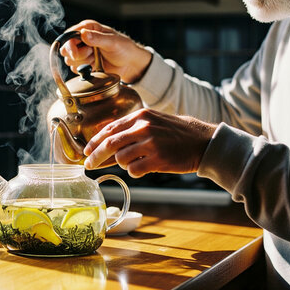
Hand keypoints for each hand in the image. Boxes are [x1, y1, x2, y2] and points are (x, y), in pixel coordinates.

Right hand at [60, 20, 152, 83]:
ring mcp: (82, 52)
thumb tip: (83, 34)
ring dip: (83, 62)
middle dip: (77, 55)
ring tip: (96, 58)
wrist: (130, 64)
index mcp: (88, 28)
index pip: (69, 35)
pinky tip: (95, 65)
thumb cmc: (124, 48)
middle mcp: (82, 39)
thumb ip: (97, 38)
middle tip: (91, 54)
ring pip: (70, 61)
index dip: (69, 45)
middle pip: (66, 49)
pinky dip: (85, 70)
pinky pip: (76, 69)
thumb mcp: (113, 42)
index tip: (75, 53)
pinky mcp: (84, 63)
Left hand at [83, 109, 216, 177]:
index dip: (95, 142)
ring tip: (136, 162)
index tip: (86, 151)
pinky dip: (135, 172)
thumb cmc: (176, 133)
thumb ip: (131, 131)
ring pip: (121, 159)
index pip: (109, 129)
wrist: (203, 142)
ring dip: (123, 164)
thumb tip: (105, 147)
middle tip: (89, 165)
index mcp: (140, 116)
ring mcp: (151, 143)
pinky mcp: (158, 159)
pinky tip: (144, 168)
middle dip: (96, 156)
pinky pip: (134, 170)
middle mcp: (144, 127)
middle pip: (109, 144)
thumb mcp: (153, 122)